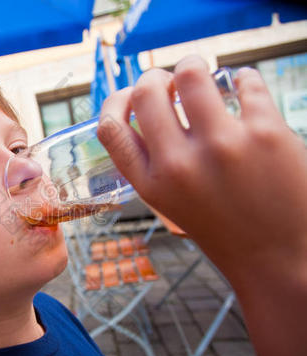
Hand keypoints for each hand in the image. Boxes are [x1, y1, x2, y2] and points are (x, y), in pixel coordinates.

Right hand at [97, 55, 306, 273]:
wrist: (277, 259)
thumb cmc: (223, 229)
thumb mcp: (170, 204)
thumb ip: (153, 162)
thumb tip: (151, 109)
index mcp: (151, 184)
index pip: (110, 127)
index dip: (115, 102)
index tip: (130, 96)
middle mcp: (178, 164)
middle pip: (147, 92)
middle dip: (156, 77)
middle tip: (170, 83)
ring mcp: (221, 146)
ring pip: (191, 73)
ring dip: (193, 64)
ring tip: (201, 73)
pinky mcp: (265, 133)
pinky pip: (246, 81)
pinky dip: (242, 79)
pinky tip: (242, 87)